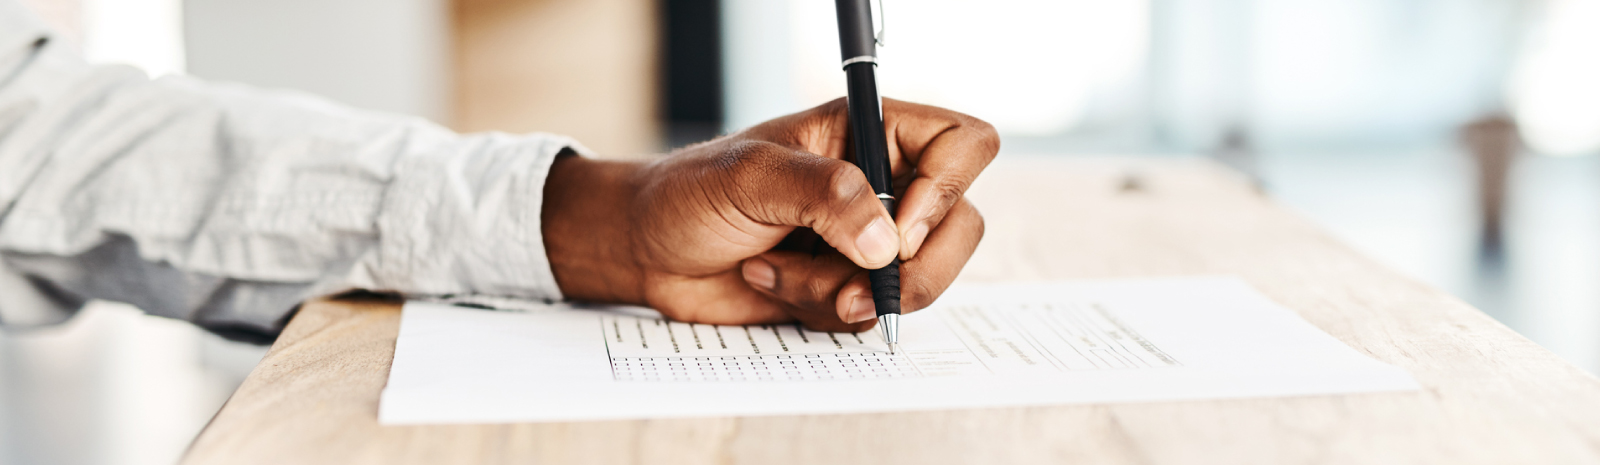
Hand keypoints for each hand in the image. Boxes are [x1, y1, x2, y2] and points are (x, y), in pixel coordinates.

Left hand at [541, 98, 997, 330]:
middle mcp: (881, 184)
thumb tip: (886, 240)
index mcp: (869, 132)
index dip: (947, 188)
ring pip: (918, 281)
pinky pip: (870, 315)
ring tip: (781, 272)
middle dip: (913, 269)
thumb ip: (823, 194)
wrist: (647, 250)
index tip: (897, 227)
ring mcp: (868, 241)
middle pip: (960, 225)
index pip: (961, 145)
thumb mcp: (750, 176)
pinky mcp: (847, 288)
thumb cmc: (689, 193)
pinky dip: (821, 311)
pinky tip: (772, 282)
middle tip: (857, 286)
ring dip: (846, 292)